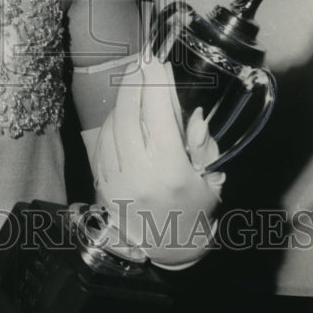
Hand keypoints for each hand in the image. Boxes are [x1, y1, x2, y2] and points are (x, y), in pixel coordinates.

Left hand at [93, 55, 224, 268]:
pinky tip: (122, 112)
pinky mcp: (103, 183)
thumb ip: (203, 144)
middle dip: (134, 84)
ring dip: (122, 100)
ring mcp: (117, 178)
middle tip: (141, 63)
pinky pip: (102, 142)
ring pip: (112, 126)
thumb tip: (193, 113)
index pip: (159, 116)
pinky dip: (111, 122)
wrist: (166, 249)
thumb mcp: (210, 179)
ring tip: (133, 83)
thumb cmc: (194, 210)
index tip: (157, 62)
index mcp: (170, 171)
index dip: (156, 85)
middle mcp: (140, 173)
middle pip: (129, 115)